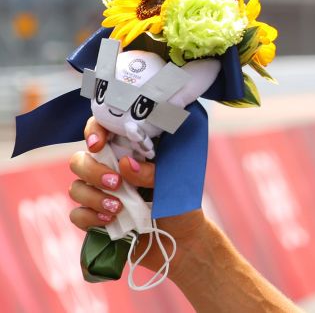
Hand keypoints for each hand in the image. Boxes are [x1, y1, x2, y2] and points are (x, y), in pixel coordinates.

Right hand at [69, 117, 206, 273]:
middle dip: (93, 171)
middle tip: (116, 183)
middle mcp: (111, 170)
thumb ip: (151, 171)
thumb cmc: (180, 202)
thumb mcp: (174, 182)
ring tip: (118, 209)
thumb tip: (126, 163)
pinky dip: (89, 217)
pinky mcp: (95, 219)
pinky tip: (109, 220)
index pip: (103, 130)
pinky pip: (76, 214)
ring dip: (93, 197)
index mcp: (130, 152)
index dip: (94, 131)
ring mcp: (100, 194)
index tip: (98, 144)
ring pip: (76, 187)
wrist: (182, 240)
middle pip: (80, 160)